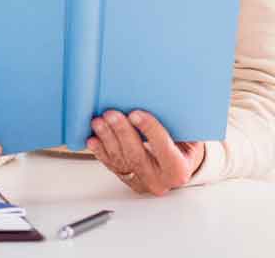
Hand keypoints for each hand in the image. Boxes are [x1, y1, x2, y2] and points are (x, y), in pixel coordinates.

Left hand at [87, 109, 204, 195]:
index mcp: (178, 170)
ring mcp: (139, 181)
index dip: (150, 130)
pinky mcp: (125, 179)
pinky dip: (100, 151)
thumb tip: (170, 100)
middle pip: (137, 156)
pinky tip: (92, 138)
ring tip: (98, 122)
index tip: (136, 113)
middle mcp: (158, 180)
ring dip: (107, 139)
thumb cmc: (181, 148)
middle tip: (111, 114)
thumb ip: (180, 126)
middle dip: (122, 132)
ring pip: (120, 160)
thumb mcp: (188, 138)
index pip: (164, 150)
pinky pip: (110, 164)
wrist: (174, 168)